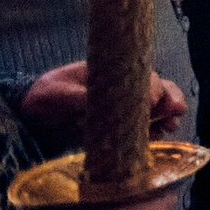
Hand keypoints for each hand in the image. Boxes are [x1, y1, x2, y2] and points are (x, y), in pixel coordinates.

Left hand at [21, 63, 187, 146]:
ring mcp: (128, 109)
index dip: (152, 87)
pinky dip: (158, 133)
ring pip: (160, 108)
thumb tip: (96, 103)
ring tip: (170, 125)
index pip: (141, 76)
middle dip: (170, 100)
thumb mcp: (58, 93)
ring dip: (169, 116)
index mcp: (114, 74)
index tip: (152, 100)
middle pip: (160, 90)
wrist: (36, 115)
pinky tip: (160, 135)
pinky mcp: (125, 129)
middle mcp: (127, 89)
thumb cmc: (47, 96)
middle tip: (173, 112)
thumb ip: (78, 97)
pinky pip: (149, 130)